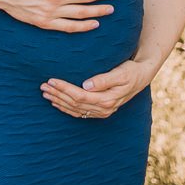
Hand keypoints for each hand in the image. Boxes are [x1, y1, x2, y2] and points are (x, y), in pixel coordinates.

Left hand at [40, 59, 155, 118]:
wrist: (141, 76)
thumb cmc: (130, 71)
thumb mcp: (121, 73)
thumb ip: (104, 79)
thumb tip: (87, 85)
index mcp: (108, 99)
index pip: (80, 95)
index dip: (64, 88)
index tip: (51, 80)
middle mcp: (104, 108)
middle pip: (75, 103)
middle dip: (58, 94)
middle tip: (42, 86)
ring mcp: (102, 112)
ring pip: (75, 109)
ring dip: (59, 101)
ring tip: (45, 93)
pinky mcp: (100, 110)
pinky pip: (80, 112)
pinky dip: (66, 108)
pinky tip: (56, 103)